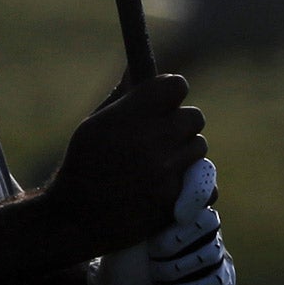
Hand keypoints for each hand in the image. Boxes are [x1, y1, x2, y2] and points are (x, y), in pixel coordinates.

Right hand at [44, 74, 206, 256]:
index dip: (171, 92)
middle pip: (194, 117)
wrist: (76, 218)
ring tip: (160, 165)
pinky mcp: (179, 201)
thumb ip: (123, 97)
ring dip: (184, 153)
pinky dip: (193, 185)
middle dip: (179, 124)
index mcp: (131, 116)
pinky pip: (207, 183)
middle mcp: (154, 140)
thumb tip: (135, 66)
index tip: (163, 101)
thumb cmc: (82, 164)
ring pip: (200, 148)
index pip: (176, 86)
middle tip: (162, 136)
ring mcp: (169, 172)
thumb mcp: (94, 124)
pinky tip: (170, 187)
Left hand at [87, 158, 237, 284]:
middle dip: (178, 241)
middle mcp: (203, 221)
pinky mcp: (221, 280)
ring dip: (176, 269)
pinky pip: (215, 283)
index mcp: (181, 198)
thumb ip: (141, 197)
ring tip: (153, 274)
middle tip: (153, 254)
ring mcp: (215, 249)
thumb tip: (154, 172)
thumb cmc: (119, 251)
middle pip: (210, 221)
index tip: (176, 215)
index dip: (196, 193)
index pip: (202, 178)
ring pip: (212, 254)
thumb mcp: (123, 222)